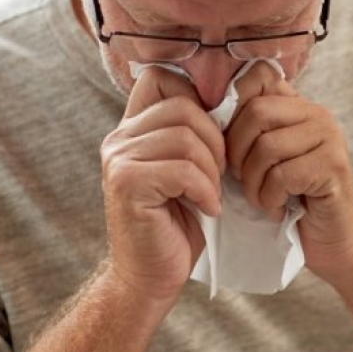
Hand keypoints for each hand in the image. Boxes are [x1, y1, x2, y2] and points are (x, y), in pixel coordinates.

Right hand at [100, 66, 223, 301]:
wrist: (152, 275)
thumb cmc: (179, 222)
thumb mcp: (190, 168)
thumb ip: (195, 134)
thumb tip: (233, 99)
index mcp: (133, 128)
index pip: (161, 77)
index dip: (196, 97)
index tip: (214, 135)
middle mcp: (119, 138)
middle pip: (183, 107)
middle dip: (215, 141)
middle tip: (220, 175)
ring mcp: (119, 159)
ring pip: (186, 138)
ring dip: (212, 170)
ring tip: (210, 194)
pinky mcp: (127, 184)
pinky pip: (183, 170)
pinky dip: (205, 190)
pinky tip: (206, 208)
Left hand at [225, 62, 352, 277]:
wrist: (328, 239)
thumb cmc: (287, 199)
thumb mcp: (261, 159)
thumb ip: (245, 131)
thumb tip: (204, 111)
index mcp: (298, 106)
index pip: (259, 76)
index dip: (233, 106)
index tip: (228, 143)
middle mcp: (318, 115)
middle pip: (257, 113)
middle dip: (237, 152)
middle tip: (243, 179)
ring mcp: (330, 139)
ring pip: (268, 147)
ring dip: (253, 182)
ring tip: (263, 197)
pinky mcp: (334, 167)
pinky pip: (283, 175)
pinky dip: (270, 198)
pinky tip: (279, 207)